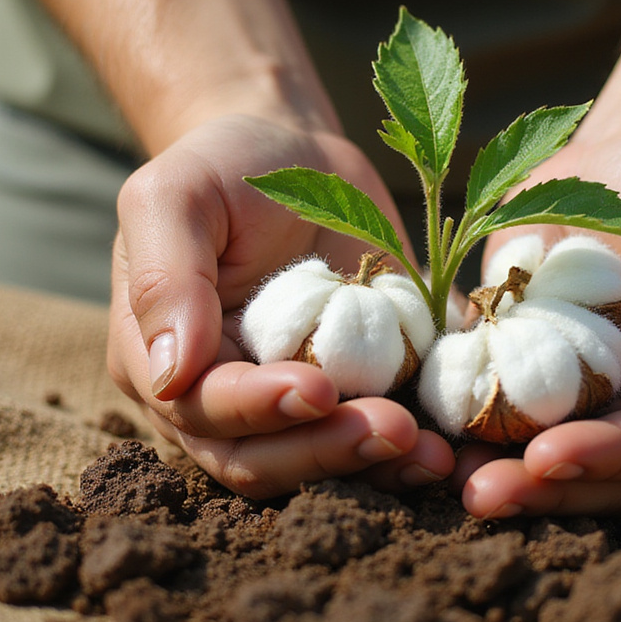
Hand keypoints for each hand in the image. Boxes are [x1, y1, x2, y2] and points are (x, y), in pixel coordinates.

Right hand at [106, 115, 453, 497]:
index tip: (320, 390)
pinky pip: (380, 442)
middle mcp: (226, 400)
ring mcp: (293, 406)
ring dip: (377, 467)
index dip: (262, 409)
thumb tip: (169, 376)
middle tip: (394, 430)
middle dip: (328, 450)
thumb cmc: (224, 167)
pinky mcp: (356, 396)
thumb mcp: (176, 196)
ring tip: (434, 452)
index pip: (207, 411)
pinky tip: (456, 445)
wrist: (297, 153)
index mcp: (164, 362)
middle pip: (263, 459)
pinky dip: (416, 450)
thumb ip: (166, 278)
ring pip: (323, 464)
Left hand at [453, 128, 620, 516]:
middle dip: (540, 487)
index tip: (551, 457)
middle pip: (599, 472)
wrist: (614, 160)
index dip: (611, 456)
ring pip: (538, 457)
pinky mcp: (521, 380)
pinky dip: (453, 428)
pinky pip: (488, 415)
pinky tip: (411, 430)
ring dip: (490, 472)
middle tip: (478, 495)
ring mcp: (580, 404)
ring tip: (436, 476)